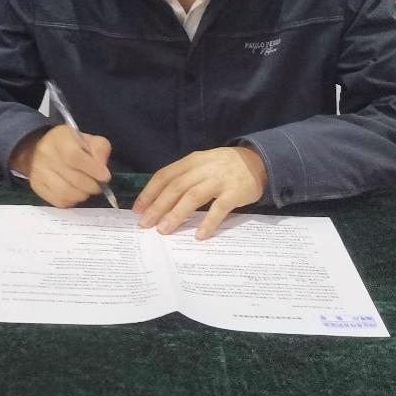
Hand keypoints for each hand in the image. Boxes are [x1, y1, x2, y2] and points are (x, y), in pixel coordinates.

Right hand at [10, 125, 112, 207]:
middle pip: (74, 178)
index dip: (93, 170)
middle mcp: (45, 154)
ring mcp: (39, 172)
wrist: (40, 150)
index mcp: (60, 138)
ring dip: (83, 194)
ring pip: (67, 193)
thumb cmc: (70, 145)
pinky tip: (75, 193)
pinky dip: (72, 200)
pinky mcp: (37, 186)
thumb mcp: (88, 139)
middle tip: (98, 185)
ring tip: (86, 189)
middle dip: (92, 186)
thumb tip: (102, 169)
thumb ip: (100, 149)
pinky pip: (59, 201)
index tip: (105, 177)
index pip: (75, 157)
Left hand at [133, 146, 267, 239]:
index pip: (164, 176)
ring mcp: (219, 180)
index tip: (138, 209)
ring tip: (164, 230)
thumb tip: (158, 200)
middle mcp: (202, 169)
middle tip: (145, 224)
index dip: (149, 192)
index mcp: (191, 161)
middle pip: (175, 187)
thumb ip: (183, 177)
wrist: (257, 161)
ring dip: (176, 214)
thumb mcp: (200, 164)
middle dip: (158, 206)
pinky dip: (208, 222)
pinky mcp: (235, 193)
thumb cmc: (222, 167)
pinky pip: (219, 208)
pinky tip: (199, 235)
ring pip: (192, 196)